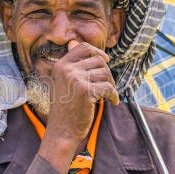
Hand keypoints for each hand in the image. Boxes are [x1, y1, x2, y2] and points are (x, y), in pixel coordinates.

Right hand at [38, 40, 118, 173]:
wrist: (62, 131)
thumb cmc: (65, 108)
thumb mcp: (63, 82)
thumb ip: (71, 64)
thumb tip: (73, 42)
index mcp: (60, 65)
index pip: (82, 47)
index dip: (96, 51)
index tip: (105, 60)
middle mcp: (66, 69)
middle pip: (98, 60)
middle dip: (106, 72)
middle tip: (107, 86)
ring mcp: (76, 79)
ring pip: (105, 73)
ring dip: (110, 84)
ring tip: (108, 95)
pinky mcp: (86, 91)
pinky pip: (108, 87)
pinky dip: (114, 95)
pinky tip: (112, 102)